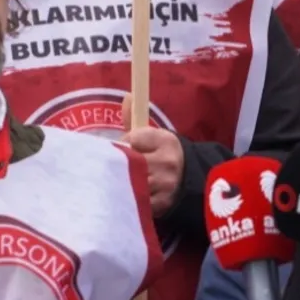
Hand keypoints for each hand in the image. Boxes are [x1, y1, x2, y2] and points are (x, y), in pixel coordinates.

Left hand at [120, 94, 184, 216]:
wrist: (191, 180)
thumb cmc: (163, 154)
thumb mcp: (153, 136)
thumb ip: (134, 119)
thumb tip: (126, 96)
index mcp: (165, 140)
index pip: (132, 138)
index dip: (122, 144)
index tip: (120, 148)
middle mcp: (167, 161)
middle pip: (129, 162)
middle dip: (117, 164)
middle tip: (108, 166)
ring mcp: (165, 184)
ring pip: (130, 182)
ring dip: (120, 182)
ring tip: (114, 180)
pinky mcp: (161, 203)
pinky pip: (136, 200)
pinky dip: (128, 198)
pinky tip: (125, 195)